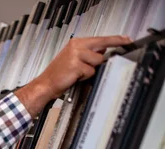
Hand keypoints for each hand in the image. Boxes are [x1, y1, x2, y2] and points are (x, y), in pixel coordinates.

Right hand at [16, 35, 132, 115]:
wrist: (45, 85)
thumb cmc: (58, 75)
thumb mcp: (73, 60)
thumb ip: (88, 54)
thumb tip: (102, 51)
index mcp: (75, 43)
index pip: (99, 39)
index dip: (115, 39)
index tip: (126, 39)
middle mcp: (76, 46)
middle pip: (102, 44)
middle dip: (113, 46)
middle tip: (126, 43)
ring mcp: (76, 55)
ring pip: (98, 60)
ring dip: (91, 69)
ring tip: (78, 73)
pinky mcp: (76, 65)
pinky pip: (90, 71)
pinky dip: (85, 77)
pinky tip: (75, 77)